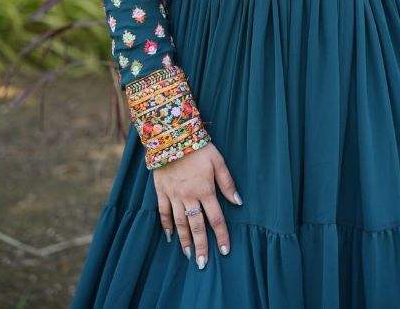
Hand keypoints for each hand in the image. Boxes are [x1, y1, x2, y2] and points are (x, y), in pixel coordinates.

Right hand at [153, 142, 241, 269]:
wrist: (172, 136)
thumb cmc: (199, 147)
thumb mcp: (218, 161)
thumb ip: (228, 182)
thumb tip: (238, 202)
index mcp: (205, 190)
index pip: (216, 219)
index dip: (221, 236)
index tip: (225, 251)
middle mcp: (189, 197)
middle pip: (196, 226)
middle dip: (201, 246)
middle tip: (203, 264)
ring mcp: (174, 195)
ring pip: (180, 223)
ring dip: (185, 241)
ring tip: (189, 255)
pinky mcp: (161, 191)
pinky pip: (163, 212)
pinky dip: (166, 225)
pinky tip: (170, 237)